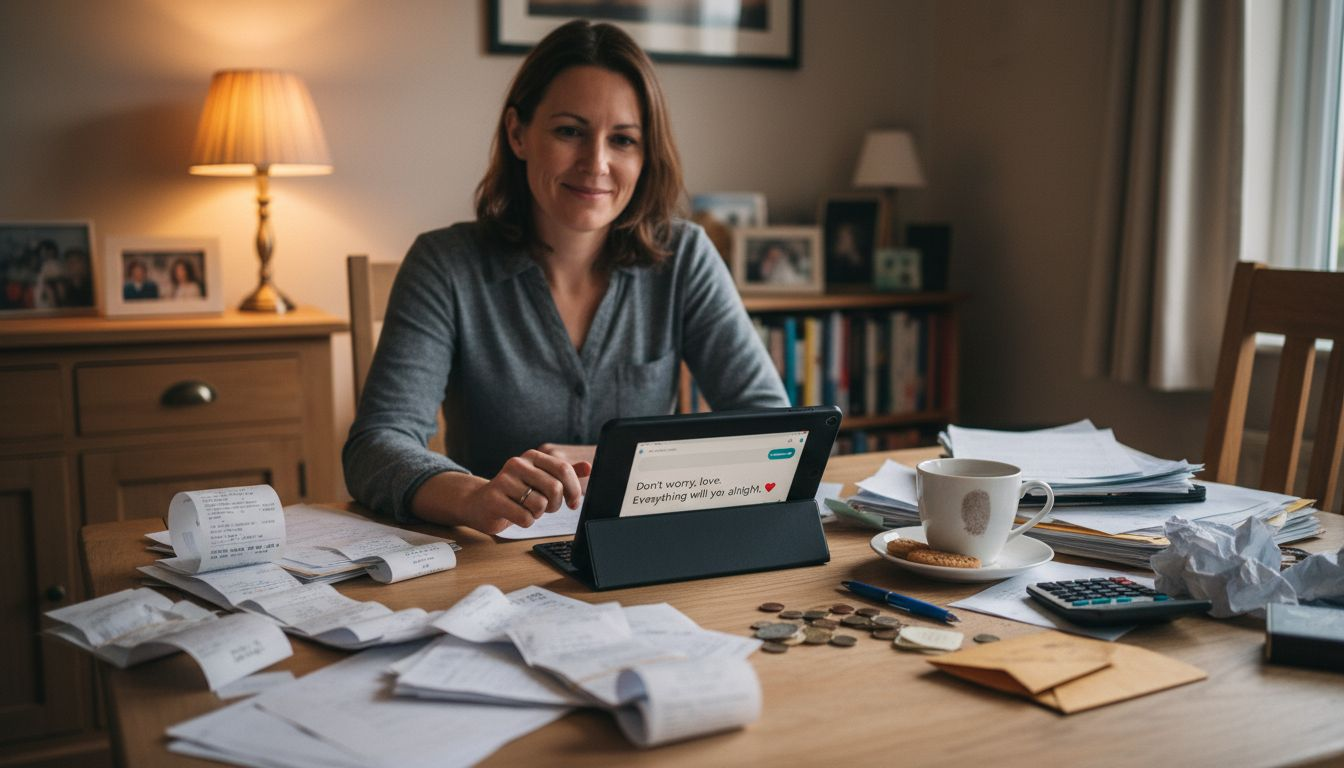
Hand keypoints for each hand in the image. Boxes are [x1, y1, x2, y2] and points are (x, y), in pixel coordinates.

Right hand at [410, 450, 590, 534]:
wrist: (478, 502)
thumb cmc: (515, 492)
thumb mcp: (541, 480)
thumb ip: (564, 473)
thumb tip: (589, 466)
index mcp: (532, 456)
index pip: (563, 469)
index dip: (573, 489)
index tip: (573, 503)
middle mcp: (517, 464)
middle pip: (555, 488)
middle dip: (555, 504)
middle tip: (547, 508)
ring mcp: (504, 480)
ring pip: (540, 505)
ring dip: (538, 514)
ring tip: (526, 509)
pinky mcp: (494, 499)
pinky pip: (525, 518)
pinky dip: (526, 522)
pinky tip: (515, 515)